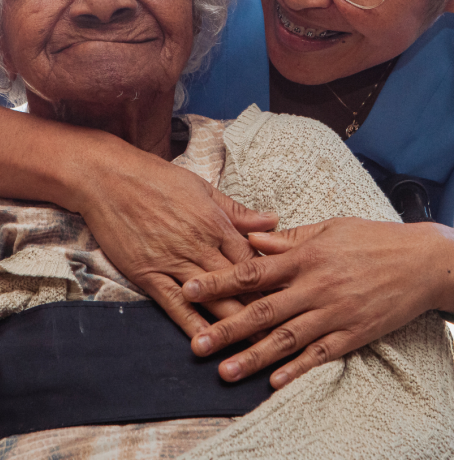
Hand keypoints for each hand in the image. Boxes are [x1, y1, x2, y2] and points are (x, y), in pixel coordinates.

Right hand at [0, 86, 277, 335]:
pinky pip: (175, 306)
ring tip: (257, 349)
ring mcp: (174, 261)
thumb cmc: (156, 178)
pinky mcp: (149, 274)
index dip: (274, 282)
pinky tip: (206, 345)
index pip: (254, 260)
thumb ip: (237, 210)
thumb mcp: (202, 187)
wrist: (108, 178)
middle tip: (285, 334)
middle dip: (263, 310)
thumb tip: (272, 221)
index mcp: (216, 222)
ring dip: (235, 324)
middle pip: (240, 285)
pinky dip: (192, 326)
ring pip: (212, 299)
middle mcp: (200, 245)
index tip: (290, 300)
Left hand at [182, 217, 452, 387]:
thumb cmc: (372, 239)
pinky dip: (298, 369)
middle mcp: (315, 286)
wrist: (421, 262)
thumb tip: (253, 241)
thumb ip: (288, 239)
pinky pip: (321, 354)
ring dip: (253, 356)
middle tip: (196, 343)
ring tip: (225, 371)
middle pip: (262, 310)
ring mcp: (335, 312)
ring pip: (287, 338)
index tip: (188, 288)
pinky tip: (275, 382)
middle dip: (226, 328)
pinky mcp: (353, 333)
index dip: (219, 281)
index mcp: (305, 256)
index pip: (252, 271)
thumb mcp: (329, 228)